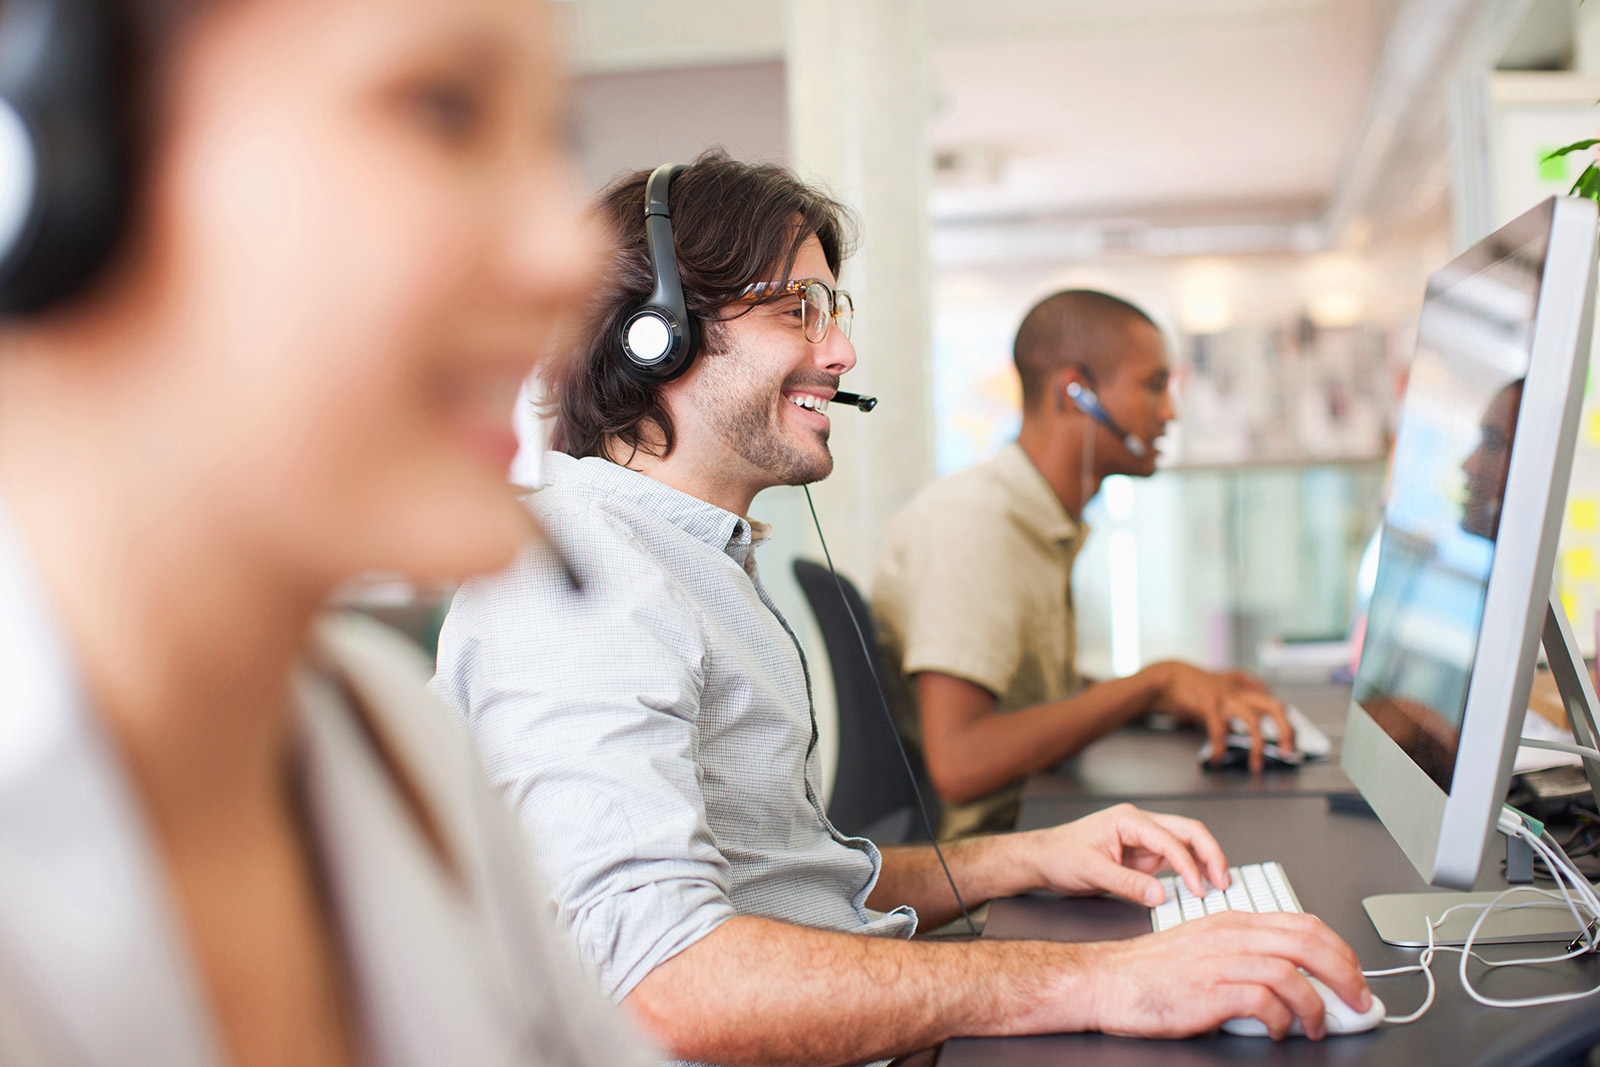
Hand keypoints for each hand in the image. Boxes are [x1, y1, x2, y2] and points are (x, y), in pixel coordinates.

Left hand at [1019, 803, 1229, 905]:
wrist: (1043, 859)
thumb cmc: (1060, 856)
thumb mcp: (1090, 871)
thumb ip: (1126, 883)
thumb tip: (1159, 896)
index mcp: (1128, 820)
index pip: (1170, 839)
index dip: (1189, 865)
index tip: (1199, 890)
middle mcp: (1140, 825)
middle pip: (1189, 831)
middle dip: (1211, 854)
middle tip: (1224, 882)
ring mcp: (1144, 840)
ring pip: (1186, 844)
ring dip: (1205, 862)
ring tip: (1218, 886)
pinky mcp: (1143, 856)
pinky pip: (1175, 859)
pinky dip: (1191, 870)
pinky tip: (1199, 886)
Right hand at [1081, 912, 1371, 1040]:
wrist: (1106, 981)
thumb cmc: (1151, 971)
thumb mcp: (1204, 948)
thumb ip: (1246, 955)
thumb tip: (1293, 978)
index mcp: (1232, 921)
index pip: (1303, 923)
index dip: (1339, 949)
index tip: (1353, 973)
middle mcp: (1231, 935)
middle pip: (1308, 943)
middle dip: (1345, 974)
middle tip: (1358, 1000)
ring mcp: (1220, 961)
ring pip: (1291, 972)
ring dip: (1316, 1006)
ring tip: (1316, 1026)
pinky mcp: (1209, 990)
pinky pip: (1265, 1002)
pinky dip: (1282, 1020)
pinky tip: (1278, 1030)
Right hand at [1147, 661, 1292, 771]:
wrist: (1168, 677)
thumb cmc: (1194, 686)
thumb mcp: (1221, 685)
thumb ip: (1238, 693)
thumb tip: (1252, 711)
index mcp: (1244, 689)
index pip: (1275, 703)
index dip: (1287, 724)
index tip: (1290, 742)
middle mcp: (1239, 692)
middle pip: (1274, 706)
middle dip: (1286, 729)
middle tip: (1288, 751)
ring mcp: (1225, 697)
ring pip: (1252, 719)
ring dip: (1257, 744)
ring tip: (1256, 765)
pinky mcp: (1209, 703)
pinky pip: (1220, 730)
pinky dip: (1220, 747)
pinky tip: (1217, 758)